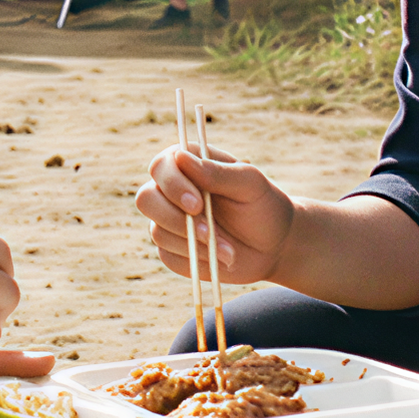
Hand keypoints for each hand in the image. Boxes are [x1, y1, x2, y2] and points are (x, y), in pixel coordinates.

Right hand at [135, 142, 295, 286]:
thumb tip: (181, 158)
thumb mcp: (249, 184)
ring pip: (158, 231)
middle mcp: (170, 191)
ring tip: (229, 250)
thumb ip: (217, 172)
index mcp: (186, 164)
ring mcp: (167, 221)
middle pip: (146, 199)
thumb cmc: (262, 205)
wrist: (272, 246)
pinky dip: (196, 259)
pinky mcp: (170, 249)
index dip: (173, 185)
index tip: (197, 204)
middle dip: (175, 219)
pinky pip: (168, 255)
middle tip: (209, 233)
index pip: (161, 166)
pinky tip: (220, 258)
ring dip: (195, 243)